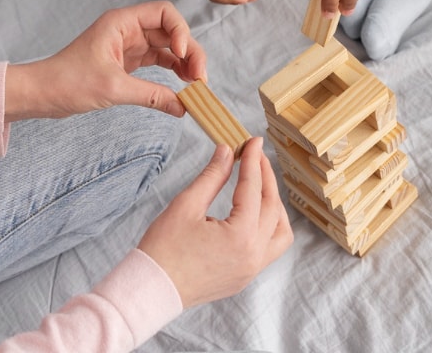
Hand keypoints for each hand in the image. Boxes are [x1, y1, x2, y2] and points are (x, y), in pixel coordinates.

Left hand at [3, 1, 205, 120]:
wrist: (41, 93)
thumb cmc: (67, 82)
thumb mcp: (113, 89)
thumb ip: (151, 95)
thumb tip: (182, 107)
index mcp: (121, 22)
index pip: (164, 13)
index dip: (181, 31)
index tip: (183, 55)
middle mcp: (127, 29)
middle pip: (171, 31)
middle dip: (189, 51)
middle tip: (200, 77)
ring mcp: (128, 45)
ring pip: (167, 48)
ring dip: (183, 63)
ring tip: (196, 83)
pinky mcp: (127, 62)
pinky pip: (157, 62)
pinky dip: (171, 72)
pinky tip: (182, 87)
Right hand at [139, 138, 293, 307]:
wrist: (151, 290)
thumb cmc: (163, 249)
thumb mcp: (186, 205)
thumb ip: (212, 176)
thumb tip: (227, 151)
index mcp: (240, 236)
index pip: (253, 188)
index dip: (253, 160)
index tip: (253, 141)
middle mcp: (253, 255)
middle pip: (272, 206)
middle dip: (265, 177)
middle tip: (255, 156)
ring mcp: (251, 270)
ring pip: (280, 231)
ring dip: (274, 205)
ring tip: (260, 184)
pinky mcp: (244, 277)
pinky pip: (270, 249)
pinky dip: (269, 227)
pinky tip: (254, 213)